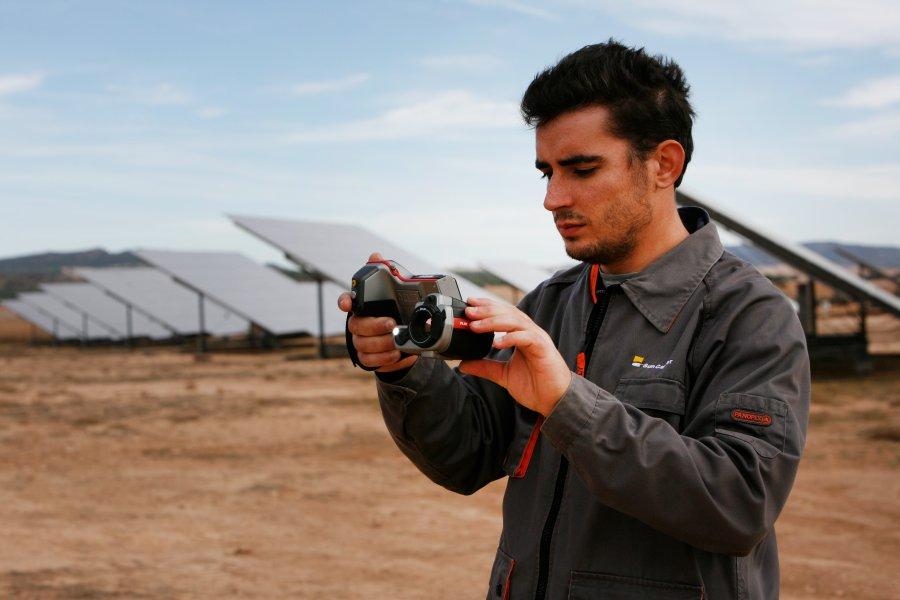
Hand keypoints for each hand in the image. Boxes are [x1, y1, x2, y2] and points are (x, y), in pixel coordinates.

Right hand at [337, 252, 417, 372]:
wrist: (402, 338)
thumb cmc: (394, 311)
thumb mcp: (395, 292)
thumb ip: (384, 274)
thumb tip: (375, 255)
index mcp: (362, 306)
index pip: (347, 301)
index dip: (345, 301)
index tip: (347, 303)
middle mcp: (358, 323)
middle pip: (357, 326)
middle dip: (374, 325)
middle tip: (392, 323)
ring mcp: (361, 341)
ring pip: (363, 344)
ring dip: (381, 343)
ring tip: (397, 341)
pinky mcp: (367, 357)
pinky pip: (370, 360)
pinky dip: (383, 358)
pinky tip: (395, 354)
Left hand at [458, 297, 570, 416]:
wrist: (555, 401)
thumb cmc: (536, 386)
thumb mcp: (503, 374)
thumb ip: (485, 367)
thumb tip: (463, 364)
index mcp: (521, 335)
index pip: (503, 313)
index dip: (487, 306)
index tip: (469, 304)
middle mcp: (529, 332)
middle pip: (508, 313)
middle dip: (487, 310)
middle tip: (469, 311)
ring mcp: (537, 338)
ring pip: (515, 321)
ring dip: (494, 322)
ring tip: (476, 326)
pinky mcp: (543, 348)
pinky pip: (526, 337)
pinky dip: (511, 338)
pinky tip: (497, 342)